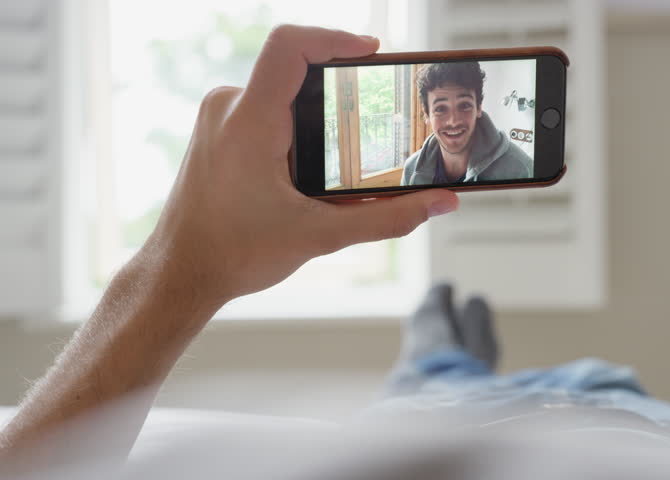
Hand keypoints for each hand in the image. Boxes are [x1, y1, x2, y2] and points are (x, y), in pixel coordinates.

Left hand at [145, 26, 458, 304]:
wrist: (180, 273)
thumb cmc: (231, 253)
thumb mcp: (321, 236)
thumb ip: (388, 218)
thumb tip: (438, 202)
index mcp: (249, 122)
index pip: (291, 46)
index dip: (336, 37)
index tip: (372, 53)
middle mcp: (228, 108)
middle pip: (296, 71)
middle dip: (337, 95)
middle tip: (368, 121)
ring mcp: (220, 118)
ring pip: (283, 93)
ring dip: (317, 119)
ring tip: (336, 163)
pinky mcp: (219, 132)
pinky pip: (267, 110)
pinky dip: (298, 130)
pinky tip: (308, 173)